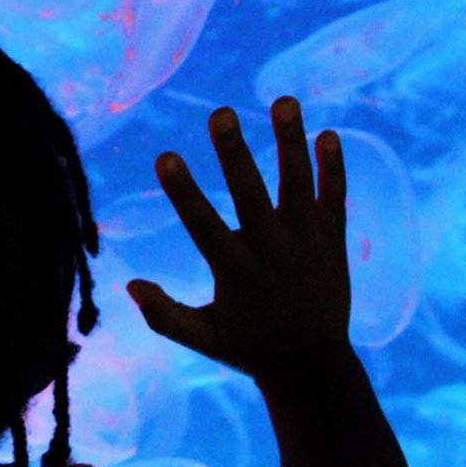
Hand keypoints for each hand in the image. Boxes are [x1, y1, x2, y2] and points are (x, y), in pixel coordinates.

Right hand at [126, 97, 349, 377]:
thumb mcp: (201, 338)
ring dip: (291, 141)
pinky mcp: (333, 241)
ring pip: (299, 184)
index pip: (202, 223)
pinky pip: (336, 197)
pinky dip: (333, 166)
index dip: (183, 190)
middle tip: (221, 112)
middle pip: (252, 193)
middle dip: (235, 152)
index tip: (165, 155)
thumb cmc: (248, 347)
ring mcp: (307, 243)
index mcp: (235, 271)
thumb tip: (130, 285)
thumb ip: (163, 315)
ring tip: (284, 100)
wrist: (313, 366)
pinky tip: (329, 133)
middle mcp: (272, 251)